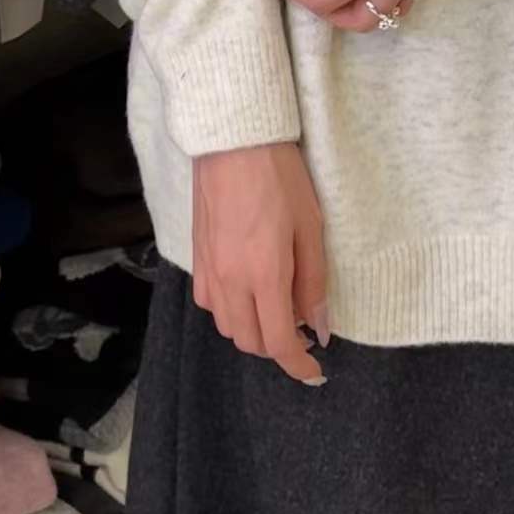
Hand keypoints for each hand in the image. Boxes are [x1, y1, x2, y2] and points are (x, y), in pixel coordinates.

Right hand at [193, 144, 327, 382]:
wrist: (233, 140)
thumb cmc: (280, 177)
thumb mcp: (311, 228)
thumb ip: (314, 283)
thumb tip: (318, 328)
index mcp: (264, 275)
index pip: (277, 342)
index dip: (298, 366)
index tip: (315, 373)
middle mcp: (230, 280)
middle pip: (249, 342)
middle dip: (278, 348)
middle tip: (303, 330)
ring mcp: (208, 270)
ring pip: (227, 326)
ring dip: (253, 330)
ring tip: (278, 308)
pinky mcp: (195, 257)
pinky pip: (211, 303)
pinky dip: (231, 310)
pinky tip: (249, 289)